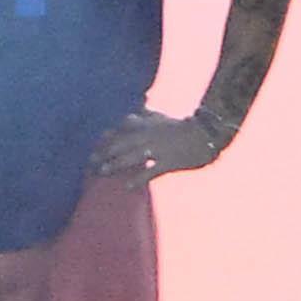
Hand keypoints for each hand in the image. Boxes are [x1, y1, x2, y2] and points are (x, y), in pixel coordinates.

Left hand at [91, 107, 221, 181]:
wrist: (209, 134)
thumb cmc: (185, 127)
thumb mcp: (162, 118)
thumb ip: (146, 115)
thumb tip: (132, 113)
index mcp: (147, 125)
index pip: (121, 130)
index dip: (106, 138)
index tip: (95, 145)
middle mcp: (149, 135)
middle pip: (121, 144)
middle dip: (104, 153)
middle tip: (90, 162)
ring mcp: (159, 149)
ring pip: (131, 157)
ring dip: (115, 164)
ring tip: (102, 172)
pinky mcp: (169, 161)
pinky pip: (151, 171)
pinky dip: (138, 179)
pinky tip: (127, 186)